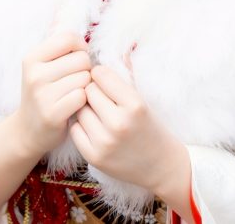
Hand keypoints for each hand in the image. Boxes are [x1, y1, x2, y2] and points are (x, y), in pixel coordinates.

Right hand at [10, 32, 91, 158]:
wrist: (28, 130)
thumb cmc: (44, 92)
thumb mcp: (44, 66)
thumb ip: (62, 49)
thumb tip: (86, 38)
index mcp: (32, 57)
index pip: (69, 38)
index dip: (80, 48)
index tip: (76, 60)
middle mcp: (34, 74)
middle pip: (82, 58)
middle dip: (85, 69)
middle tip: (74, 81)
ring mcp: (42, 94)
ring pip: (85, 77)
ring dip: (85, 86)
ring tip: (73, 93)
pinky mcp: (52, 113)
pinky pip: (82, 96)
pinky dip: (83, 101)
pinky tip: (74, 106)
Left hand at [69, 65, 190, 197]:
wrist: (159, 165)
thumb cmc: (150, 128)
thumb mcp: (142, 102)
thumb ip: (118, 85)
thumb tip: (91, 67)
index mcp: (135, 105)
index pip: (101, 75)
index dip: (100, 75)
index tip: (103, 79)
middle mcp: (119, 123)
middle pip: (88, 91)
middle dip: (93, 91)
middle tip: (102, 99)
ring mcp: (105, 142)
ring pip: (79, 110)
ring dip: (86, 109)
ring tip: (99, 114)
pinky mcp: (94, 157)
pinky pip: (75, 129)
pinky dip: (81, 126)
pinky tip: (94, 128)